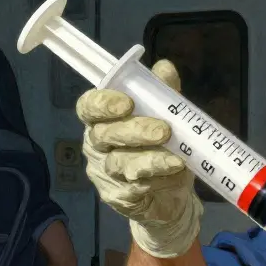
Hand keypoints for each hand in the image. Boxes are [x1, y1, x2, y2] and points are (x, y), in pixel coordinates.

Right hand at [75, 60, 201, 257]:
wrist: (174, 197)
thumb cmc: (165, 150)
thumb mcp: (169, 119)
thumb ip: (164, 94)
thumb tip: (164, 68)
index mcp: (103, 120)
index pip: (88, 107)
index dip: (102, 103)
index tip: (126, 103)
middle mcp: (98, 146)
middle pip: (104, 135)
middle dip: (134, 131)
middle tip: (163, 131)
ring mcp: (105, 174)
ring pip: (120, 163)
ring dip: (150, 159)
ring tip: (176, 159)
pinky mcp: (118, 197)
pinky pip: (133, 188)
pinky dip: (156, 179)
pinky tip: (173, 174)